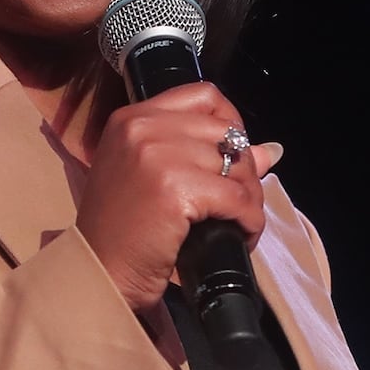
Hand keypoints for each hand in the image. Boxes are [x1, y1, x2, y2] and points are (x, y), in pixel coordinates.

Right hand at [74, 82, 277, 310]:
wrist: (99, 274)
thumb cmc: (120, 233)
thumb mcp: (154, 179)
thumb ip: (203, 155)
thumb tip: (270, 150)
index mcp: (131, 118)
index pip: (202, 95)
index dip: (229, 122)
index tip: (232, 153)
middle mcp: (141, 127)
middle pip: (225, 131)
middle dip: (243, 168)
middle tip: (239, 201)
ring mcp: (157, 155)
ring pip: (237, 164)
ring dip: (249, 198)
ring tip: (239, 222)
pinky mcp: (175, 189)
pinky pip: (238, 197)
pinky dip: (250, 220)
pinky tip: (241, 235)